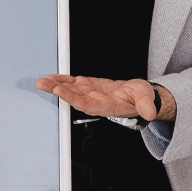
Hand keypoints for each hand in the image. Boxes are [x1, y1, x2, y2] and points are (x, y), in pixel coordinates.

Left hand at [35, 75, 175, 121]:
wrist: (137, 96)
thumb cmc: (141, 97)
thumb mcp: (146, 98)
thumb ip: (145, 105)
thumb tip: (150, 112)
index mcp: (107, 106)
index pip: (87, 104)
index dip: (73, 98)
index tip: (61, 91)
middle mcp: (95, 102)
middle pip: (73, 98)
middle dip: (58, 92)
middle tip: (43, 85)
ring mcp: (90, 94)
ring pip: (70, 90)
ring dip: (55, 86)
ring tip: (41, 82)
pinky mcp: (88, 86)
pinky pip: (72, 83)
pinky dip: (61, 80)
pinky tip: (50, 78)